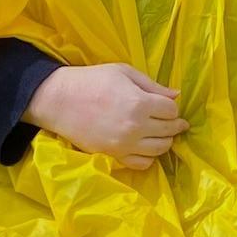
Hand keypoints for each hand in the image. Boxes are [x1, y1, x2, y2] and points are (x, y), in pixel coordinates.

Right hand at [25, 63, 186, 168]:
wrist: (60, 100)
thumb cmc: (92, 80)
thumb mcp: (124, 72)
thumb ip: (152, 85)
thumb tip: (176, 95)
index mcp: (139, 102)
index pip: (171, 110)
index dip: (173, 107)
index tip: (168, 106)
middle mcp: (135, 127)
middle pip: (169, 130)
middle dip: (175, 125)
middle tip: (175, 122)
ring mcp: (125, 144)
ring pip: (159, 149)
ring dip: (166, 141)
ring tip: (162, 134)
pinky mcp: (113, 155)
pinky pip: (141, 164)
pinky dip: (149, 158)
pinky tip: (146, 147)